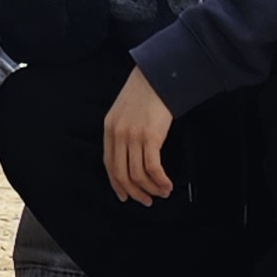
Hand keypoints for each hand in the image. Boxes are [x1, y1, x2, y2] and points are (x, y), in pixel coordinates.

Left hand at [103, 67, 177, 205]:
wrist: (157, 76)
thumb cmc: (144, 93)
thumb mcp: (124, 111)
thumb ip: (123, 132)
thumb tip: (131, 157)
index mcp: (109, 129)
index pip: (109, 165)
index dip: (117, 184)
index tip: (126, 196)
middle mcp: (118, 135)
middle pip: (122, 174)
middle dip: (135, 192)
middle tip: (146, 201)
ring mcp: (133, 136)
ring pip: (138, 174)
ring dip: (152, 189)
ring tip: (162, 193)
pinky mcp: (151, 137)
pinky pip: (153, 168)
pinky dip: (160, 181)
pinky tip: (167, 184)